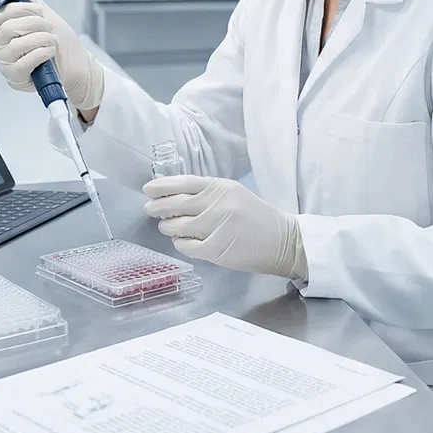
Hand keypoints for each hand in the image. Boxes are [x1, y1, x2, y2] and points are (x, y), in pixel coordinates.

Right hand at [0, 0, 104, 110]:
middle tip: (49, 27)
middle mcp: (0, 46)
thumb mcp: (42, 12)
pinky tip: (50, 53)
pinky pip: (24, 62)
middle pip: (8, 27)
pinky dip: (42, 53)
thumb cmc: (58, 41)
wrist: (77, 64)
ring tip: (52, 41)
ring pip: (17, 44)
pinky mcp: (16, 78)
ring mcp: (6, 63)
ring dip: (42, 39)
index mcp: (3, 29)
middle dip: (36, 23)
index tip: (39, 11)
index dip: (21, 9)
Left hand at [144, 176, 305, 279]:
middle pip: (176, 204)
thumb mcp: (235, 195)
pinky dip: (180, 243)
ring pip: (177, 226)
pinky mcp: (216, 249)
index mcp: (222, 187)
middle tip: (150, 210)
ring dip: (168, 227)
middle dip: (158, 207)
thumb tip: (172, 197)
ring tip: (167, 227)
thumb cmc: (256, 217)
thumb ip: (208, 194)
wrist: (283, 241)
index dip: (163, 186)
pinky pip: (186, 246)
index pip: (185, 183)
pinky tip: (182, 241)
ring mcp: (217, 227)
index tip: (148, 189)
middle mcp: (218, 204)